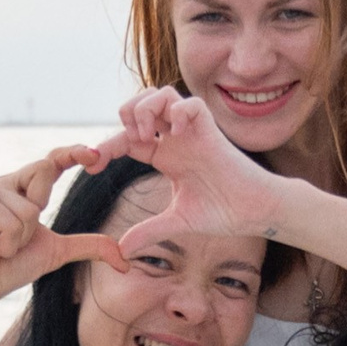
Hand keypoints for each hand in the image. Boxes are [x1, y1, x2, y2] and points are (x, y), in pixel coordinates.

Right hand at [0, 146, 127, 309]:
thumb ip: (88, 246)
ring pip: (30, 208)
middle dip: (37, 214)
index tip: (96, 155)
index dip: (73, 153)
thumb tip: (125, 261)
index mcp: (22, 189)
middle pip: (43, 171)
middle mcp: (4, 182)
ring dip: (19, 239)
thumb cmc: (9, 268)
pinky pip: (12, 221)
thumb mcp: (57, 252)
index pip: (51, 162)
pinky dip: (6, 243)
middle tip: (14, 240)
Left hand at [88, 90, 284, 255]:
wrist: (254, 212)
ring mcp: (193, 132)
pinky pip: (191, 104)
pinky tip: (177, 133)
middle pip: (141, 104)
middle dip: (126, 116)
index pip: (127, 139)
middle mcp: (176, 139)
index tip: (92, 165)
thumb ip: (148, 231)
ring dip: (147, 109)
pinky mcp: (211, 130)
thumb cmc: (223, 213)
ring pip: (162, 94)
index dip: (107, 147)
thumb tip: (121, 251)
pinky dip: (179, 112)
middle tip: (130, 142)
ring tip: (148, 134)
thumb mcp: (177, 222)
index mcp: (165, 156)